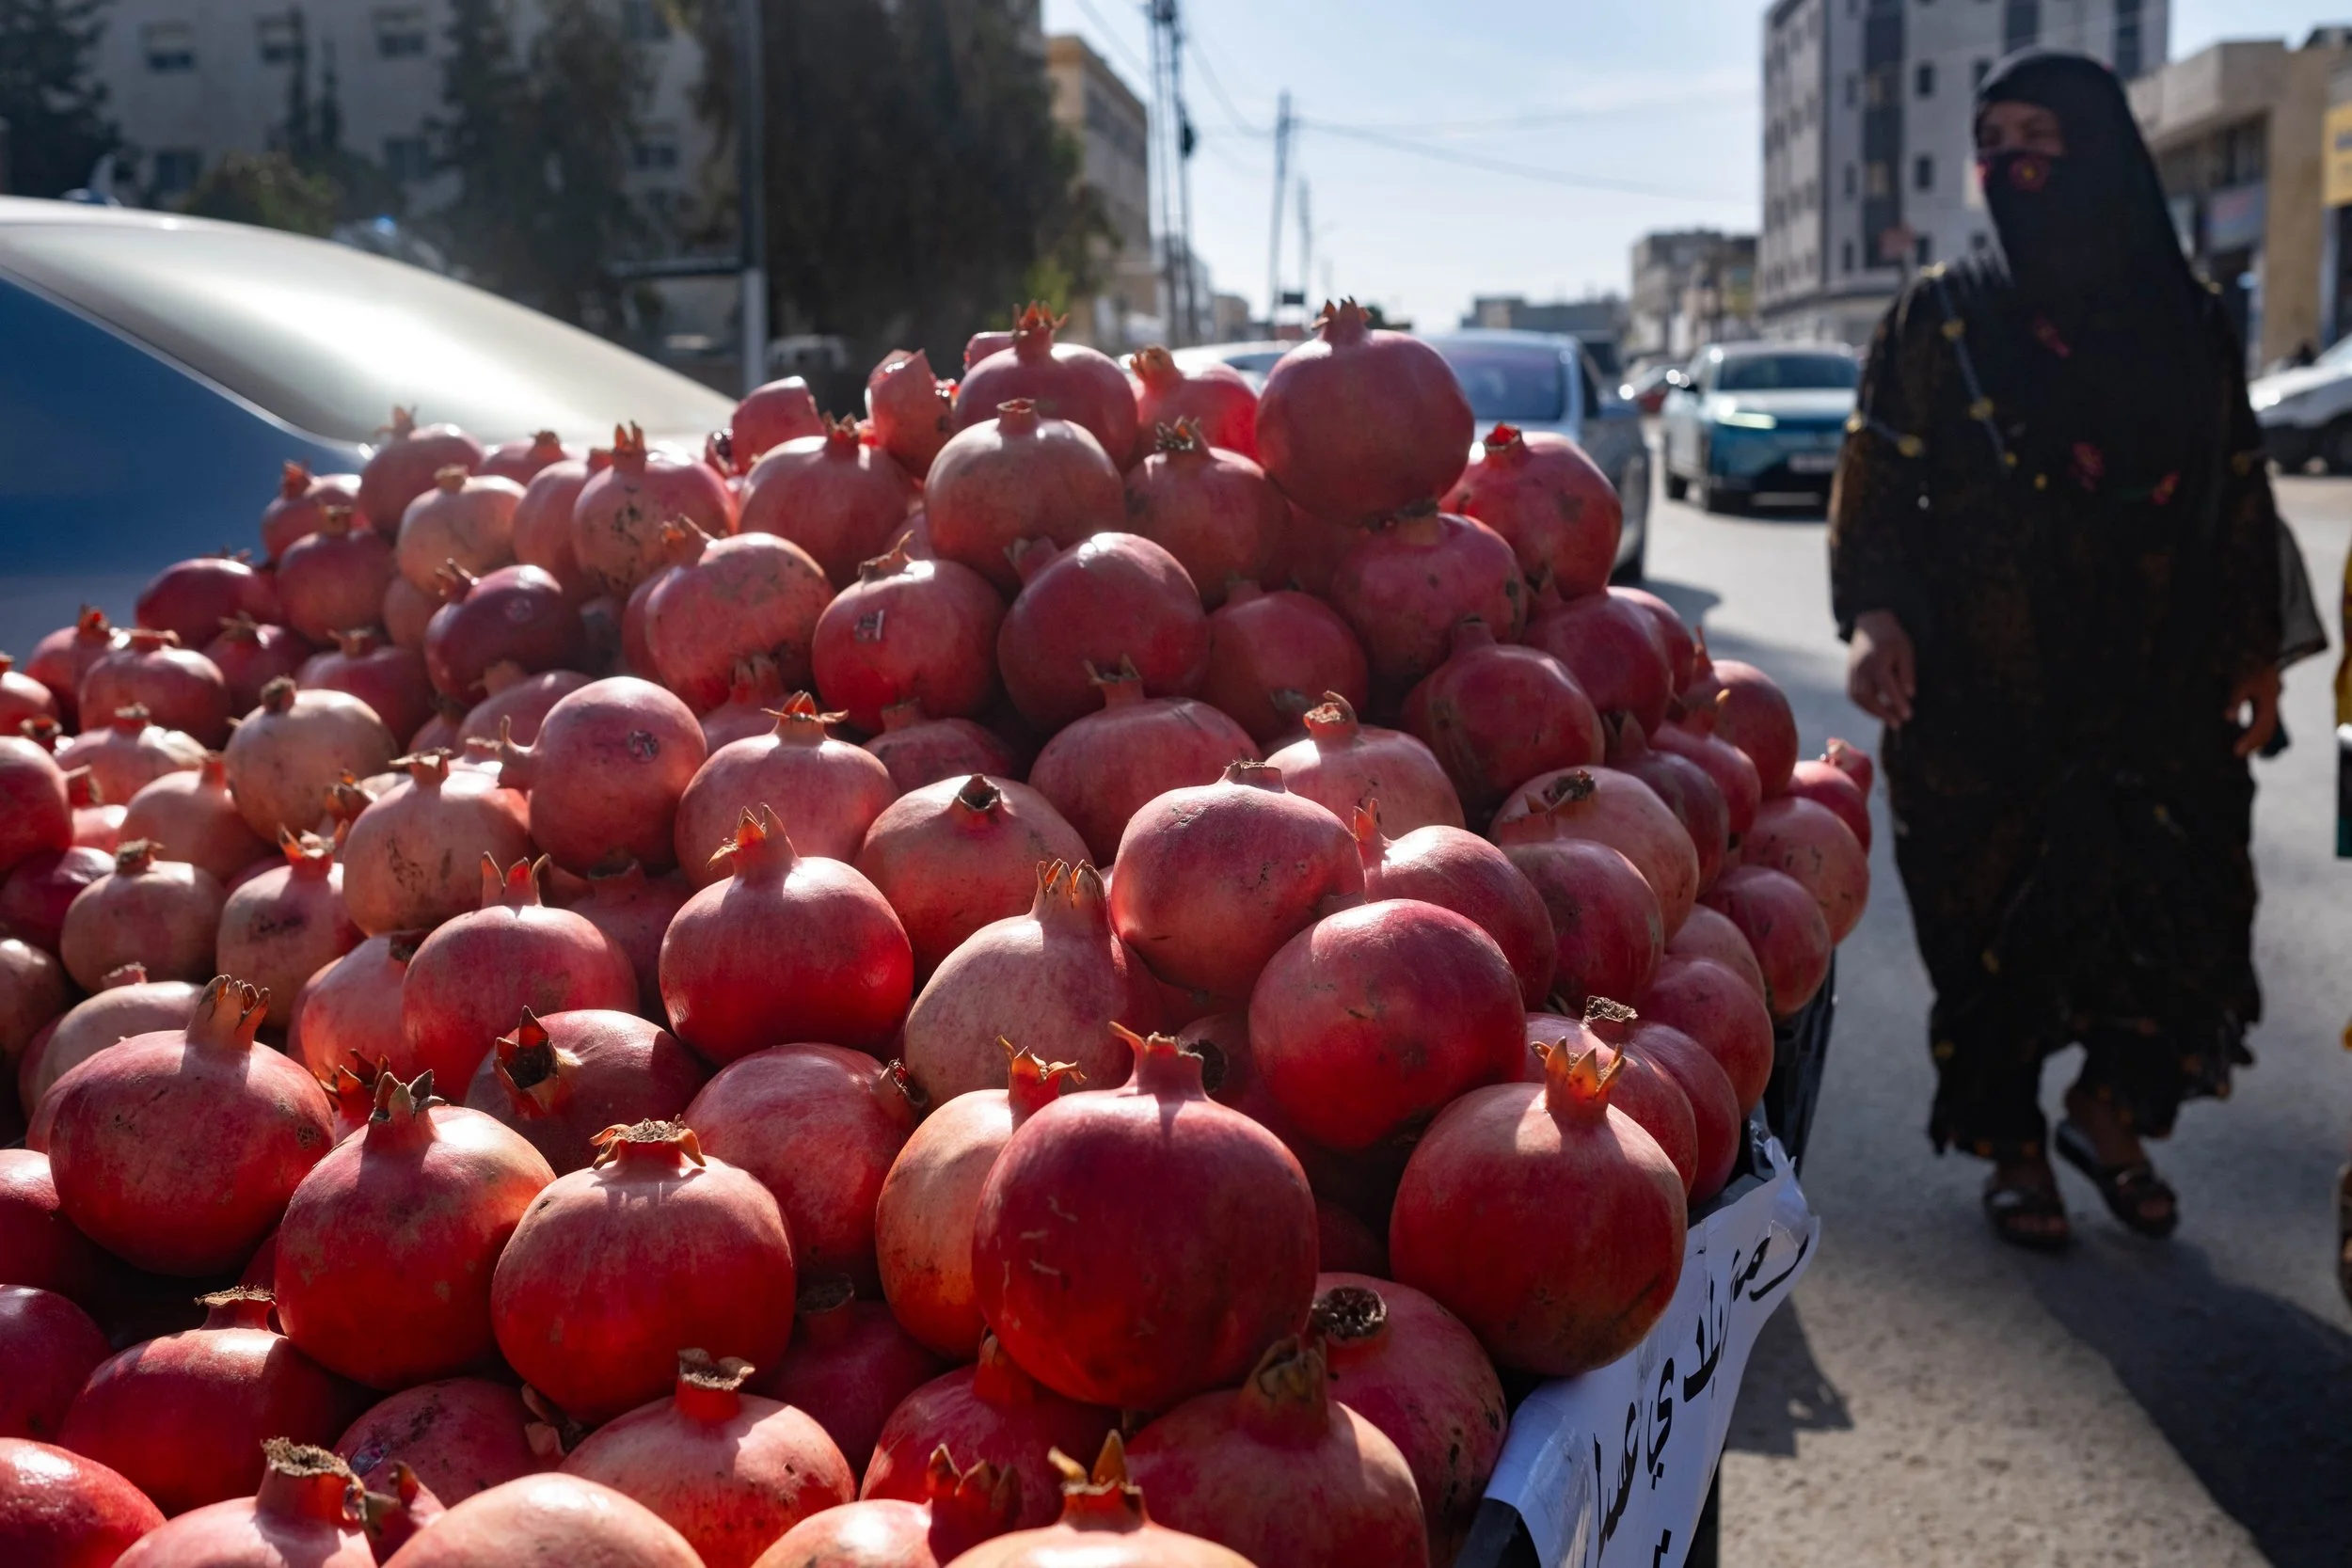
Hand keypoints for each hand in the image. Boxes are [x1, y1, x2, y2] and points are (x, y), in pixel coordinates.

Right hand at [1847, 610, 1915, 726]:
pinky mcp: (1849, 674)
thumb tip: (1910, 695)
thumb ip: (1907, 673)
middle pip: (1867, 697)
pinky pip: (1853, 694)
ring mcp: (1852, 672)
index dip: (1897, 703)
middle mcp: (1861, 668)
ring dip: (1872, 711)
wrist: (1870, 624)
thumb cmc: (1892, 637)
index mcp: (1877, 660)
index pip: (1887, 687)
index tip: (1908, 716)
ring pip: (1858, 698)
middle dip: (1882, 713)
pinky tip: (1876, 708)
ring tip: (1888, 718)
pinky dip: (1864, 704)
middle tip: (1897, 723)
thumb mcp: (1905, 650)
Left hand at [2227, 665, 2280, 758]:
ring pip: (2267, 728)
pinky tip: (2245, 736)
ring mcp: (2271, 705)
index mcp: (2267, 703)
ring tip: (2242, 750)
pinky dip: (2257, 732)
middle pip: (2265, 731)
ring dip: (2256, 740)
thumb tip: (2229, 719)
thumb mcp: (2240, 684)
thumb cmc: (2249, 669)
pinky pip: (2265, 723)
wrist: (2261, 655)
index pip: (2258, 728)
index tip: (2236, 752)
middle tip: (2237, 754)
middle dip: (2252, 744)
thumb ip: (2235, 701)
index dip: (2248, 741)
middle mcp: (2272, 706)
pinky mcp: (2267, 703)